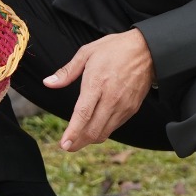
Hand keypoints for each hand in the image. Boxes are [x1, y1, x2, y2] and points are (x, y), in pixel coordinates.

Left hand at [45, 29, 155, 151]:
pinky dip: (102, 132)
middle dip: (78, 142)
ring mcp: (123, 106)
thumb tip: (48, 82)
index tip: (63, 144)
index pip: (83, 114)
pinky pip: (114, 127)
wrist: (147, 51)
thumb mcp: (87, 53)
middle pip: (93, 130)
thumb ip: (67, 72)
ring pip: (104, 132)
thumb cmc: (116, 49)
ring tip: (78, 140)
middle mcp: (111, 98)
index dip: (73, 132)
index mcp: (97, 83)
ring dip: (89, 140)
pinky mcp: (131, 109)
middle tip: (67, 146)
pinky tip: (94, 128)